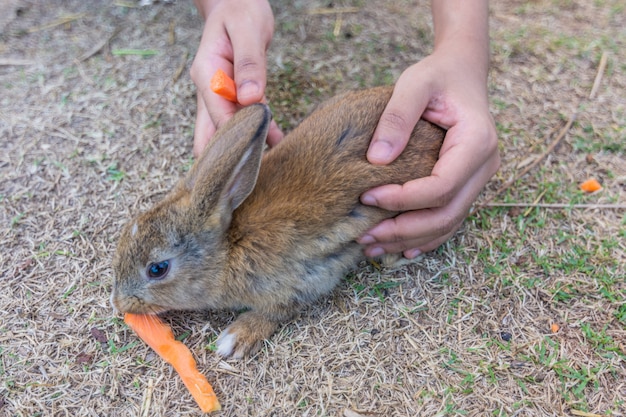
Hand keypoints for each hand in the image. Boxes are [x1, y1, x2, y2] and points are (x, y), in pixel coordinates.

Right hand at [190, 0, 282, 157]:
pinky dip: (259, 133)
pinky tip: (277, 144)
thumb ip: (250, 64)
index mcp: (207, 75)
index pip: (217, 117)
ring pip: (224, 133)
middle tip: (246, 181)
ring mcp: (220, 95)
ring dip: (243, 149)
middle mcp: (209, 90)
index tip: (252, 159)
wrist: (237, 1)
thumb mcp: (248, 31)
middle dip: (225, 158)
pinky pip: (244, 120)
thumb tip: (250, 99)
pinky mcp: (235, 96)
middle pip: (208, 136)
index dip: (233, 139)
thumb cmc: (242, 10)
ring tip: (264, 170)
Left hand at [358, 46, 499, 258]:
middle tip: (364, 237)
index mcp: (477, 142)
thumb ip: (396, 117)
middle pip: (446, 213)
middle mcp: (484, 166)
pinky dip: (425, 237)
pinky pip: (449, 219)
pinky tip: (400, 249)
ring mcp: (478, 179)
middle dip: (403, 231)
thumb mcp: (414, 84)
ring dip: (410, 240)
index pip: (440, 186)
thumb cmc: (436, 76)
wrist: (461, 73)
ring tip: (371, 248)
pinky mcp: (467, 185)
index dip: (403, 199)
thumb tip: (377, 160)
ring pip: (448, 223)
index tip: (366, 197)